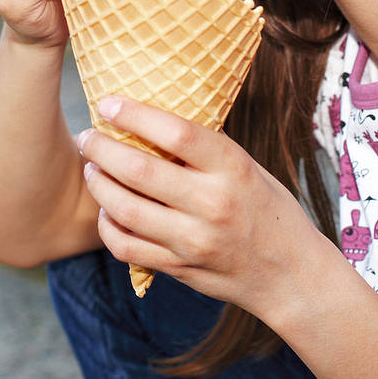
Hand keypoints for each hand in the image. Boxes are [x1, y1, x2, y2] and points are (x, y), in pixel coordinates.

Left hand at [77, 95, 325, 315]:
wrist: (290, 275)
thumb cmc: (269, 211)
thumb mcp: (249, 169)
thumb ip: (207, 151)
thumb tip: (154, 120)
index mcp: (232, 169)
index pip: (176, 133)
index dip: (135, 115)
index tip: (108, 103)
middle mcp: (212, 204)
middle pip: (140, 171)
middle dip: (102, 149)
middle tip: (87, 137)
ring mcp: (193, 240)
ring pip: (125, 210)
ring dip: (99, 185)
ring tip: (91, 169)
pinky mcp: (179, 268)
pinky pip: (128, 247)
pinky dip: (108, 226)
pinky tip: (106, 210)